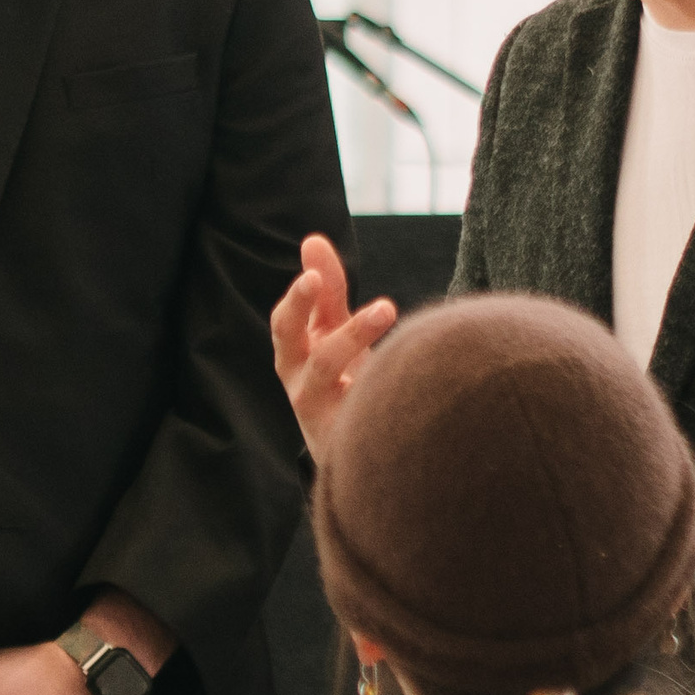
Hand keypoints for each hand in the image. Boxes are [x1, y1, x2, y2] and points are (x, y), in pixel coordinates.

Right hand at [271, 232, 396, 458]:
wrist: (356, 455)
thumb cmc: (344, 384)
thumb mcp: (337, 335)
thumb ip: (328, 292)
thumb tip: (312, 239)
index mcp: (295, 352)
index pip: (288, 317)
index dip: (299, 293)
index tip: (315, 266)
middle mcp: (298, 379)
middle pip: (286, 338)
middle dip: (299, 305)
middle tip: (316, 279)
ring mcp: (316, 408)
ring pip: (323, 367)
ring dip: (353, 332)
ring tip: (386, 307)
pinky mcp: (340, 433)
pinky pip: (357, 401)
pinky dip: (381, 377)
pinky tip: (408, 361)